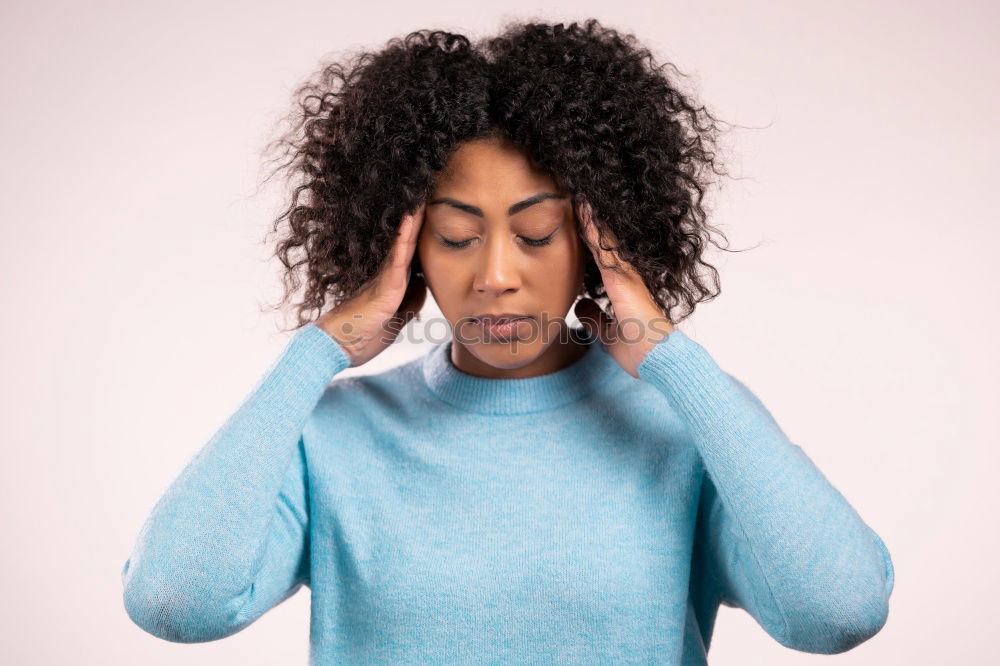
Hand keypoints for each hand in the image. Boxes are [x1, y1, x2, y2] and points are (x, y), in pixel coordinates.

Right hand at [316, 204, 426, 366]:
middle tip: (428, 194)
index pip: (412, 254)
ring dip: (413, 220)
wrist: (338, 347)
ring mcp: (386, 278)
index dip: (422, 235)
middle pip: (408, 242)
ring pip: (404, 243)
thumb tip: (422, 288)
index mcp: (392, 282)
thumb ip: (409, 304)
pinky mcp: (385, 288)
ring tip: (422, 194)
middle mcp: (388, 275)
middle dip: (419, 221)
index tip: (433, 214)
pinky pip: (398, 257)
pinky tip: (411, 218)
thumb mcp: (395, 320)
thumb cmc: (362, 335)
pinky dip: (405, 237)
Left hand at [573, 200, 674, 377]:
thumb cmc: (641, 351)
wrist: (661, 361)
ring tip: (578, 191)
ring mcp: (627, 275)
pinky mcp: (624, 279)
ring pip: (605, 238)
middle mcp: (626, 276)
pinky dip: (593, 227)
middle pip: (603, 242)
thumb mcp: (608, 334)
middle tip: (576, 194)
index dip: (588, 237)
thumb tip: (581, 305)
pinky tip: (583, 207)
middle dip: (590, 220)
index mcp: (622, 288)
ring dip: (591, 216)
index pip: (600, 256)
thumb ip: (594, 318)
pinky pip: (605, 246)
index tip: (575, 218)